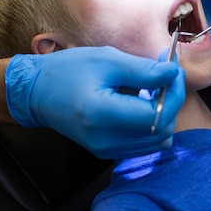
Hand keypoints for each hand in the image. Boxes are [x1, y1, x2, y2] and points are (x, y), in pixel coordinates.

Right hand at [5, 46, 184, 159]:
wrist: (37, 92)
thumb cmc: (69, 70)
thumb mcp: (107, 59)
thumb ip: (143, 71)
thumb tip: (173, 74)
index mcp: (101, 115)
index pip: (156, 116)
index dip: (173, 92)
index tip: (173, 68)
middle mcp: (105, 141)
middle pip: (161, 131)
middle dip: (171, 100)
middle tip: (165, 73)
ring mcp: (106, 150)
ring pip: (157, 140)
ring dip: (164, 112)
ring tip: (153, 86)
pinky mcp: (107, 151)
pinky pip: (144, 142)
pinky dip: (151, 122)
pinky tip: (142, 101)